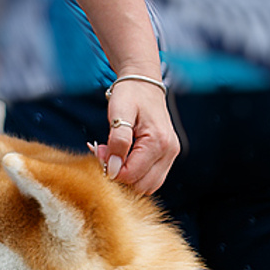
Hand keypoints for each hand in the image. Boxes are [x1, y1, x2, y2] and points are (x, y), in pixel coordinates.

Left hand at [98, 77, 178, 194]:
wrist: (143, 82)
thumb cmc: (130, 94)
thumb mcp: (119, 112)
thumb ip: (117, 141)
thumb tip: (113, 168)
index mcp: (158, 142)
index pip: (131, 175)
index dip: (110, 169)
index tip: (99, 150)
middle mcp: (169, 152)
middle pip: (140, 185)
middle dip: (119, 175)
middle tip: (104, 153)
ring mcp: (170, 155)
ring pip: (147, 186)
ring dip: (127, 177)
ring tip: (114, 155)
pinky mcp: (167, 156)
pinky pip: (150, 178)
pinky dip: (135, 175)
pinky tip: (123, 158)